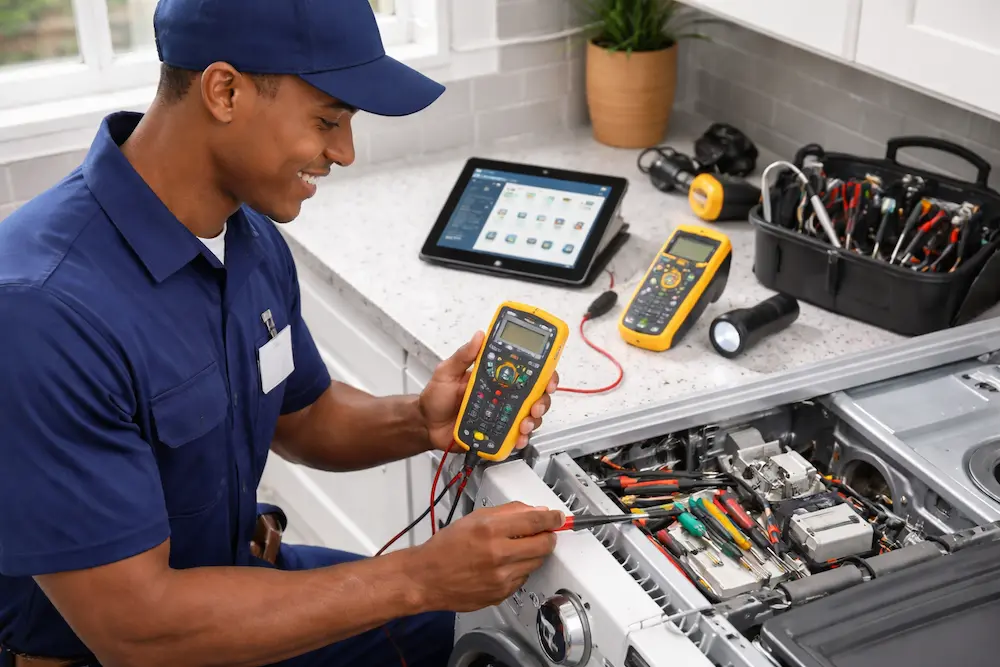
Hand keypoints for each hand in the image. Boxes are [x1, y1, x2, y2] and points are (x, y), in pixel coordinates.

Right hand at [411, 502, 563, 611]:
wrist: (426, 578)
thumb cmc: (445, 548)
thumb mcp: (474, 518)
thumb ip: (507, 512)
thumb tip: (534, 511)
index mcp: (490, 530)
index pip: (535, 520)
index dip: (552, 518)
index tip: (559, 517)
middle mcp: (498, 554)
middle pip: (543, 544)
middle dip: (547, 537)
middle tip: (543, 533)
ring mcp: (501, 578)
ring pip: (535, 563)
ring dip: (532, 553)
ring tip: (514, 549)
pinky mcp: (501, 594)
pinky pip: (523, 579)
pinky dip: (519, 570)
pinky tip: (503, 565)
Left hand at [418, 331, 558, 452]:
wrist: (426, 425)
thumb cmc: (436, 397)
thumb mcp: (447, 372)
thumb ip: (463, 355)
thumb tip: (479, 336)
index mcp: (495, 377)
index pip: (526, 371)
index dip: (543, 373)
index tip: (547, 377)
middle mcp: (503, 395)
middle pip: (535, 395)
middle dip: (542, 400)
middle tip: (535, 405)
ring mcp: (502, 415)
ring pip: (529, 416)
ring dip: (533, 420)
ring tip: (524, 424)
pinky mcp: (497, 433)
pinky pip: (515, 436)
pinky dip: (520, 438)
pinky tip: (517, 438)